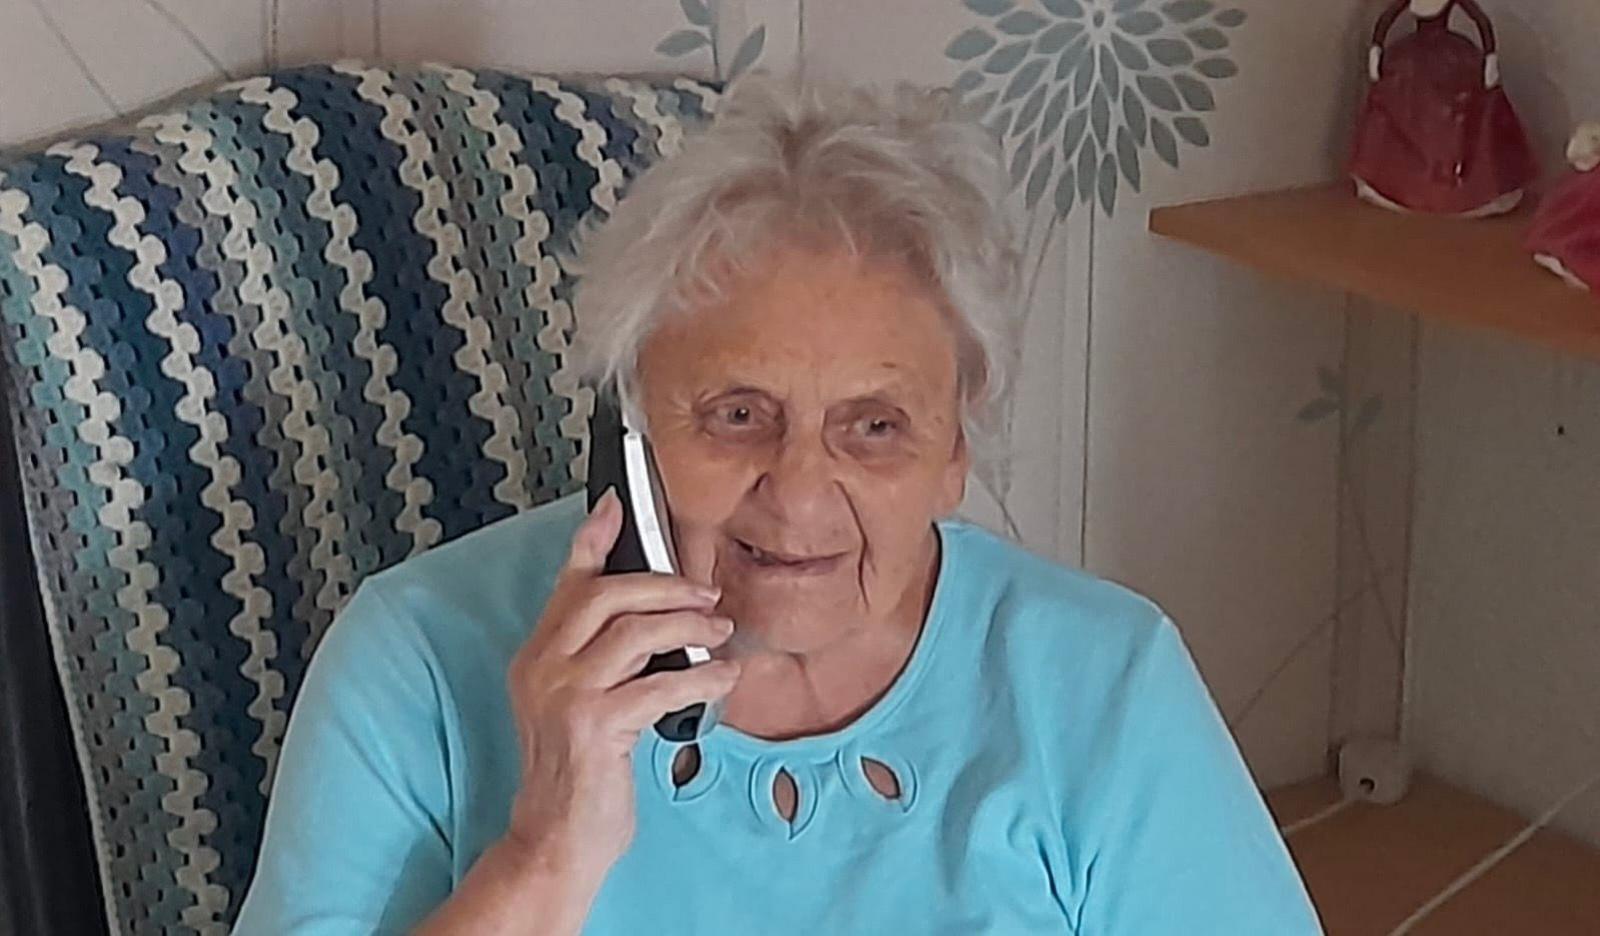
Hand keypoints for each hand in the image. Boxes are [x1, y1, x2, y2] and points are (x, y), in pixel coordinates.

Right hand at [502, 489, 739, 883]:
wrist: (555, 840)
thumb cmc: (580, 773)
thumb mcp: (583, 702)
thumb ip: (605, 656)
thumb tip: (656, 615)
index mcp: (537, 654)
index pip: (567, 582)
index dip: (594, 537)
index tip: (618, 502)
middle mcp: (542, 666)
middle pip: (605, 594)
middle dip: (665, 585)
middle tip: (704, 592)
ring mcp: (564, 695)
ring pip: (634, 631)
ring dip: (688, 625)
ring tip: (719, 630)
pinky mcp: (594, 726)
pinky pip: (660, 684)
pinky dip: (701, 675)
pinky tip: (723, 678)